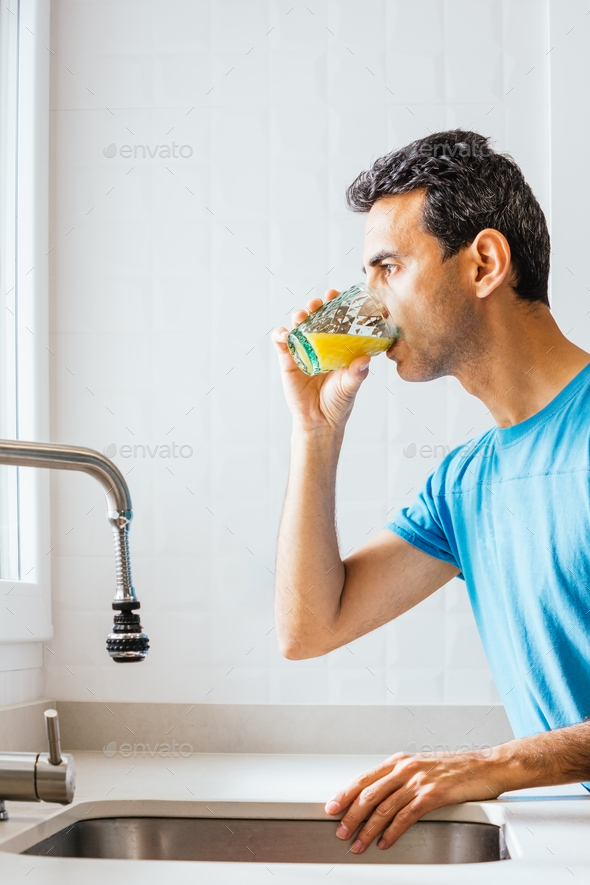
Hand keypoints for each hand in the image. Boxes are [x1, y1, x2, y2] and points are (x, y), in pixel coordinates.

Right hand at [271, 289, 370, 432]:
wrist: (319, 422)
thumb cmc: (338, 403)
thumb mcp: (350, 387)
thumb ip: (356, 374)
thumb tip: (364, 360)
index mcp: (338, 347)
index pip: (336, 320)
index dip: (335, 305)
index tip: (336, 296)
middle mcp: (320, 345)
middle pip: (316, 318)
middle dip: (315, 306)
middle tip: (318, 303)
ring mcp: (303, 351)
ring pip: (298, 326)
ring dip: (298, 316)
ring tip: (302, 316)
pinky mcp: (288, 361)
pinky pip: (281, 343)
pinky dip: (280, 334)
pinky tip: (285, 334)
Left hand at [324, 748, 506, 853]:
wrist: (486, 767)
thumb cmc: (455, 769)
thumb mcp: (421, 768)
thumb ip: (400, 780)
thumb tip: (377, 797)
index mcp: (400, 761)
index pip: (365, 778)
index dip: (345, 794)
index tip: (331, 807)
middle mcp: (406, 767)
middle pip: (369, 793)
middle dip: (351, 815)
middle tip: (340, 831)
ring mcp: (419, 781)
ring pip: (384, 807)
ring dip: (367, 829)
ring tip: (357, 843)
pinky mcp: (433, 795)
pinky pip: (406, 816)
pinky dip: (392, 832)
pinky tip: (384, 842)